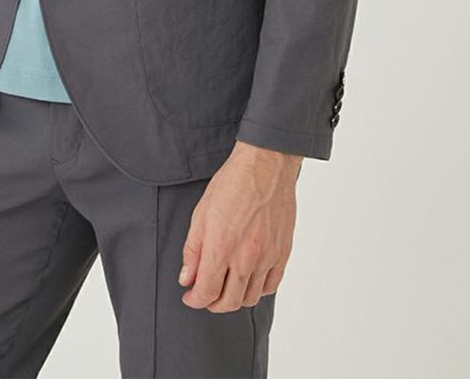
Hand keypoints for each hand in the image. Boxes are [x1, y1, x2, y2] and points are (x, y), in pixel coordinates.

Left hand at [177, 140, 301, 310]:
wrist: (266, 167)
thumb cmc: (231, 184)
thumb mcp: (201, 213)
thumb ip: (193, 250)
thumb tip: (187, 279)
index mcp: (221, 247)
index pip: (207, 292)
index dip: (195, 300)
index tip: (189, 296)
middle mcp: (245, 257)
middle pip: (229, 302)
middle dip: (212, 303)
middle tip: (205, 293)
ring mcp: (267, 257)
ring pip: (250, 298)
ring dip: (234, 298)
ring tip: (225, 285)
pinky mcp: (283, 253)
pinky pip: (271, 286)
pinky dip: (257, 289)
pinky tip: (247, 278)